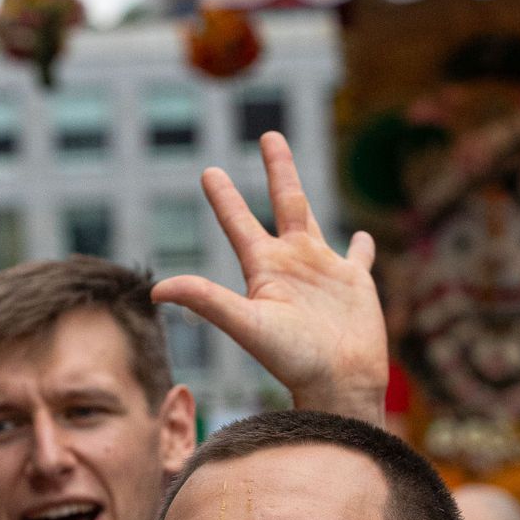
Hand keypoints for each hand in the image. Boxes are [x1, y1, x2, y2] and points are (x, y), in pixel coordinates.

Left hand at [153, 132, 387, 421]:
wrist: (339, 385)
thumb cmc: (293, 359)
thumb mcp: (246, 325)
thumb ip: (206, 301)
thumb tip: (156, 290)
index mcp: (264, 270)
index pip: (239, 222)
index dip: (224, 197)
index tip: (209, 171)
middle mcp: (292, 265)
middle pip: (281, 204)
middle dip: (276, 170)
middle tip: (267, 134)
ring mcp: (324, 272)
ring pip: (313, 218)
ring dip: (303, 189)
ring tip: (299, 166)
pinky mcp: (356, 284)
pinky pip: (359, 257)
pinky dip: (362, 247)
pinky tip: (363, 237)